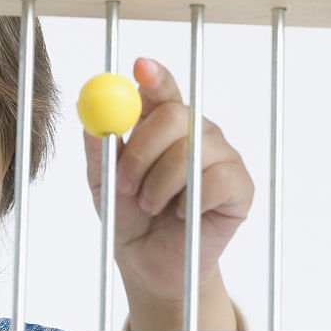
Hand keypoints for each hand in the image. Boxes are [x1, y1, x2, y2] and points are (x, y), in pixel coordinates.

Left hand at [83, 57, 253, 305]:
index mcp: (161, 125)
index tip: (139, 67)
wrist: (147, 263)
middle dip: (142, 151)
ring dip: (159, 184)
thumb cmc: (127, 218)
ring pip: (191, 151)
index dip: (155, 76)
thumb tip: (90, 122)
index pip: (162, 89)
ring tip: (149, 206)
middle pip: (176, 115)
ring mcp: (221, 157)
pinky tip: (182, 214)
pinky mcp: (240, 186)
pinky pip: (217, 180)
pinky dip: (190, 200)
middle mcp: (195, 133)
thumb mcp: (102, 184)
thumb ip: (100, 152)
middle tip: (123, 183)